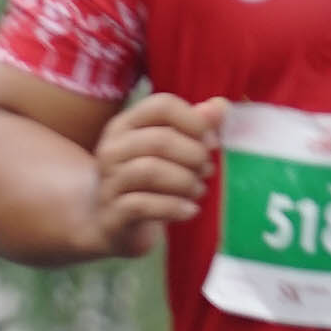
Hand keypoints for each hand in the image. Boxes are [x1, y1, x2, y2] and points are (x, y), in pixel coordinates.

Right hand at [88, 94, 228, 257]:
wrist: (113, 224)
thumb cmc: (149, 182)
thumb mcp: (171, 151)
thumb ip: (196, 126)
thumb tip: (221, 106)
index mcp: (126, 124)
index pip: (161, 105)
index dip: (194, 121)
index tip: (212, 142)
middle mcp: (112, 148)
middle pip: (158, 140)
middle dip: (193, 155)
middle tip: (207, 170)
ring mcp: (109, 182)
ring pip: (150, 171)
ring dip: (185, 181)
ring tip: (200, 190)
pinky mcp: (112, 214)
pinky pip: (143, 205)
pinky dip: (173, 207)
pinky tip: (190, 210)